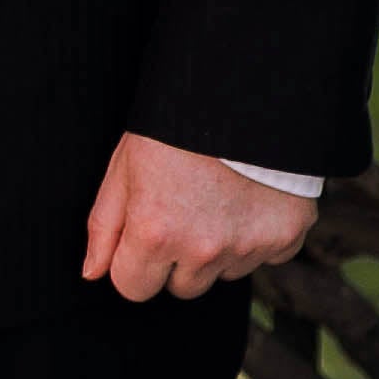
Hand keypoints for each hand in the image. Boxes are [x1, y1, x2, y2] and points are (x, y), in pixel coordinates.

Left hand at [81, 133, 317, 302]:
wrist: (243, 91)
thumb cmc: (174, 124)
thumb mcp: (125, 165)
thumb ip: (105, 225)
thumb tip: (92, 273)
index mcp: (155, 234)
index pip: (133, 288)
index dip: (135, 260)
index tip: (146, 230)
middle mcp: (202, 250)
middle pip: (181, 288)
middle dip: (178, 258)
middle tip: (185, 207)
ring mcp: (247, 246)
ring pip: (223, 274)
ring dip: (219, 248)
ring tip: (219, 196)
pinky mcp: (285, 236)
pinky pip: (267, 256)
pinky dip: (259, 235)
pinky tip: (251, 197)